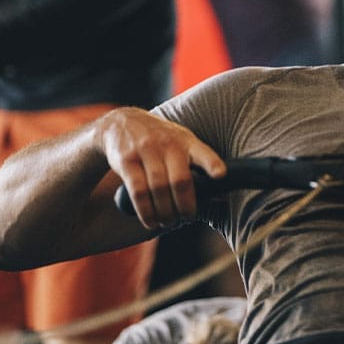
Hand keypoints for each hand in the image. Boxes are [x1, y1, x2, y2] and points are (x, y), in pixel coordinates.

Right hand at [93, 107, 225, 229]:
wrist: (122, 122)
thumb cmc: (161, 139)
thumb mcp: (182, 142)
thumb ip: (199, 165)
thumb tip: (221, 196)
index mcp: (186, 141)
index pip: (202, 152)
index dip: (212, 164)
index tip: (220, 175)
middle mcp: (168, 144)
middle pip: (181, 180)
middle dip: (185, 205)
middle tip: (186, 217)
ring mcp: (146, 151)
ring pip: (159, 188)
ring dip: (165, 211)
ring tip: (169, 221)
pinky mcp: (127, 160)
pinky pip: (138, 191)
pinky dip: (146, 211)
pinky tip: (150, 220)